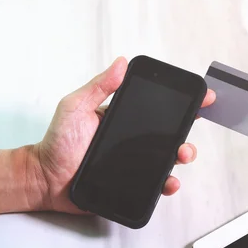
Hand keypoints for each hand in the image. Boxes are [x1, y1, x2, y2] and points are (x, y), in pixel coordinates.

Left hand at [30, 57, 215, 212]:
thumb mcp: (75, 107)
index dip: (182, 104)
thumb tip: (120, 62)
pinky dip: (167, 184)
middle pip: (170, 135)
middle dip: (187, 133)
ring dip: (181, 156)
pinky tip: (168, 182)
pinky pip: (155, 184)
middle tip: (186, 136)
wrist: (45, 179)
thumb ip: (98, 86)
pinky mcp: (131, 184)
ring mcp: (134, 163)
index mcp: (124, 119)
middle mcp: (133, 141)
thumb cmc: (57, 142)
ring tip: (180, 156)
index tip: (201, 98)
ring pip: (168, 159)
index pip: (158, 109)